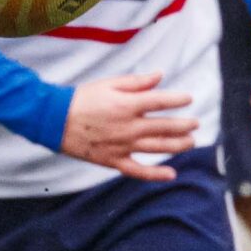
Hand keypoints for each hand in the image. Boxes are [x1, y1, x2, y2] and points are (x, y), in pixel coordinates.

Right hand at [61, 71, 198, 181]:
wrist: (55, 120)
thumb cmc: (82, 99)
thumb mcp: (109, 84)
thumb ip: (137, 82)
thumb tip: (160, 76)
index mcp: (127, 105)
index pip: (161, 102)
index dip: (178, 100)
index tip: (189, 98)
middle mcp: (129, 127)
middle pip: (165, 127)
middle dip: (184, 125)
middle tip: (195, 123)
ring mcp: (123, 146)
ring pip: (158, 148)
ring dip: (178, 145)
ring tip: (190, 142)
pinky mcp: (114, 161)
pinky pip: (139, 171)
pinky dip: (156, 174)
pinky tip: (171, 174)